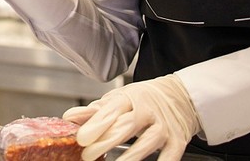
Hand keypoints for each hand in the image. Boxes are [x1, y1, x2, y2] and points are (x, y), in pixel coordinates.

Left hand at [62, 75, 199, 160]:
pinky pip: (169, 156)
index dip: (96, 124)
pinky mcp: (177, 141)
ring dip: (130, 157)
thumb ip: (95, 111)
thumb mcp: (119, 99)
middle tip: (88, 155)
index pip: (111, 110)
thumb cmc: (143, 100)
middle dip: (106, 141)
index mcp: (130, 98)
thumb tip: (69, 118)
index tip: (81, 137)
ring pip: (147, 142)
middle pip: (126, 126)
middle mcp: (148, 111)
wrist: (180, 95)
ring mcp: (164, 127)